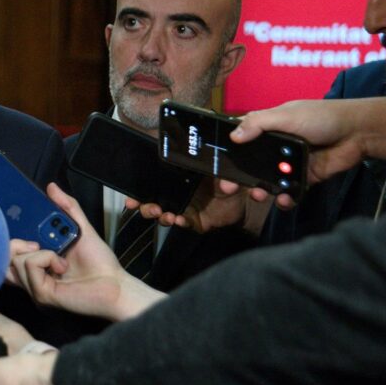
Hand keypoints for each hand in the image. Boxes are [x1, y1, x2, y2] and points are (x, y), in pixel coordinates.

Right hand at [10, 184, 163, 320]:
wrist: (115, 284)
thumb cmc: (100, 263)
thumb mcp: (82, 229)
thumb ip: (67, 207)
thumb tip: (51, 187)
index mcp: (37, 262)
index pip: (8, 252)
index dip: (6, 238)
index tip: (15, 224)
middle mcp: (32, 276)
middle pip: (3, 256)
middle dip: (16, 243)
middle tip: (38, 244)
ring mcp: (34, 286)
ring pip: (15, 259)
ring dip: (41, 252)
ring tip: (60, 259)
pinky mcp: (40, 293)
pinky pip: (30, 265)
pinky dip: (46, 259)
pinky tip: (62, 267)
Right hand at [123, 176, 272, 235]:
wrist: (252, 197)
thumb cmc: (237, 176)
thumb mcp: (229, 163)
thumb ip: (226, 163)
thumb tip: (225, 171)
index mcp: (183, 171)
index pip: (155, 175)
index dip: (141, 183)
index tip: (132, 192)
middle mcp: (180, 187)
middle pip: (153, 195)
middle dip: (144, 203)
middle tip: (146, 205)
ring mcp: (186, 204)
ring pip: (161, 210)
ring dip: (157, 213)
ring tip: (162, 213)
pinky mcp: (195, 219)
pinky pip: (180, 222)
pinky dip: (175, 222)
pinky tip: (176, 219)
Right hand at [231, 99, 371, 207]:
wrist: (358, 132)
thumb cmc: (321, 116)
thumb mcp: (286, 115)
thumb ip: (259, 124)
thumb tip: (233, 137)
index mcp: (268, 128)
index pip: (241, 140)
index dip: (229, 153)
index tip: (218, 166)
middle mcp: (276, 147)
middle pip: (251, 165)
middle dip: (239, 178)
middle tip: (230, 188)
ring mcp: (289, 164)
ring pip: (267, 181)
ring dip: (260, 190)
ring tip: (258, 195)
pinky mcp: (304, 178)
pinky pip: (289, 192)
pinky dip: (284, 198)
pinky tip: (283, 200)